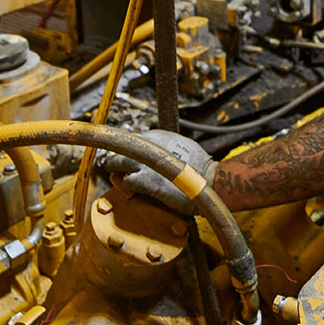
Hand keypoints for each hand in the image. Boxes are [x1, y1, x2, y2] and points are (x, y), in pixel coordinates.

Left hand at [98, 129, 217, 214]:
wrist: (213, 181)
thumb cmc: (201, 167)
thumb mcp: (183, 145)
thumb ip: (166, 144)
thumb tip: (155, 144)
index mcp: (159, 136)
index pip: (133, 137)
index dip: (126, 146)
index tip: (123, 153)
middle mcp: (151, 146)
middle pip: (120, 146)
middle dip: (114, 155)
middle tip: (110, 163)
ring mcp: (148, 164)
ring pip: (117, 162)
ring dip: (114, 168)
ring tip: (115, 173)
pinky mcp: (148, 182)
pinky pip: (126, 181)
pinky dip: (126, 185)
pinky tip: (131, 188)